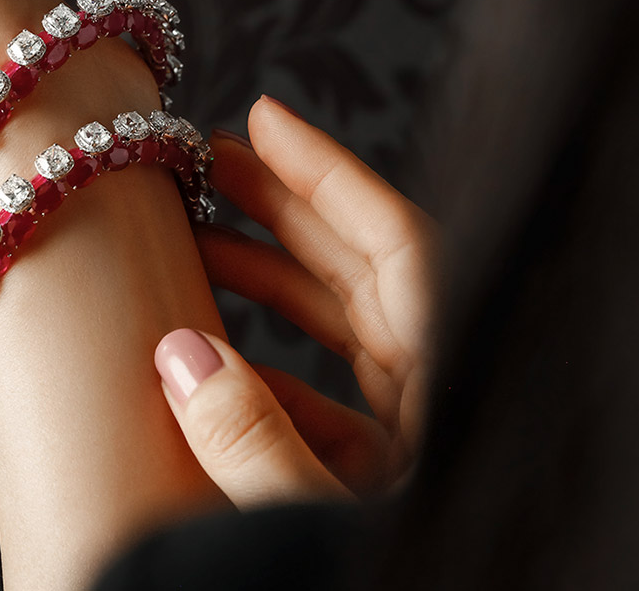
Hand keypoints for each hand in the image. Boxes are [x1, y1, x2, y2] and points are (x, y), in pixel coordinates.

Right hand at [155, 95, 435, 505]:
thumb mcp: (321, 518)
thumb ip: (254, 442)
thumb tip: (181, 356)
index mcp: (456, 381)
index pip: (399, 243)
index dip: (328, 173)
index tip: (264, 120)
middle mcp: (444, 393)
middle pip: (364, 272)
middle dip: (283, 210)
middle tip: (210, 165)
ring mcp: (421, 436)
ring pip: (344, 331)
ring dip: (266, 286)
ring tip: (193, 246)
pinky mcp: (392, 479)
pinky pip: (330, 406)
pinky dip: (268, 378)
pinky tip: (208, 365)